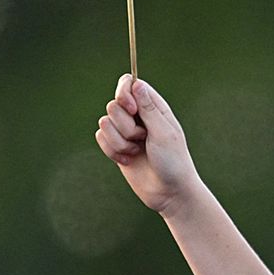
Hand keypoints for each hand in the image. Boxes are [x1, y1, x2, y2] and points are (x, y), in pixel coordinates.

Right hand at [94, 74, 198, 215]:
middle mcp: (138, 116)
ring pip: (104, 123)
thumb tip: (136, 83)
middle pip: (113, 105)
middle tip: (142, 138)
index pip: (129, 84)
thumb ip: (148, 108)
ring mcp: (126, 132)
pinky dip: (113, 151)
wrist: (169, 191)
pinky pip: (100, 138)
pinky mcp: (116, 146)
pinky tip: (128, 160)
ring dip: (120, 141)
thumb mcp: (163, 132)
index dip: (124, 93)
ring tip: (137, 151)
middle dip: (124, 125)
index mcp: (153, 107)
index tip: (131, 109)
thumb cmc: (173, 161)